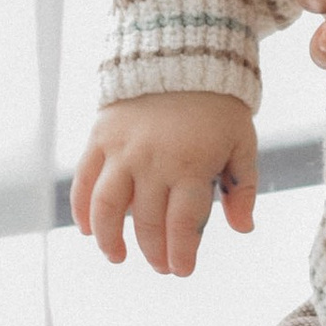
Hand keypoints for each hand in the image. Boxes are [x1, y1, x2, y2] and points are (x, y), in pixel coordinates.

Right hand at [73, 94, 257, 277]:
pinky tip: (89, 230)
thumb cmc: (218, 107)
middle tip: (162, 266)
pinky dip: (81, 209)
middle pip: (148, 221)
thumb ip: (243, 187)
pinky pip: (84, 180)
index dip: (182, 252)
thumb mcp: (243, 143)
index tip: (182, 269)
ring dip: (111, 239)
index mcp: (192, 164)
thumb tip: (243, 228)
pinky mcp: (100, 138)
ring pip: (108, 207)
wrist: (181, 56)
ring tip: (118, 256)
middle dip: (155, 252)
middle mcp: (153, 161)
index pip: (183, 223)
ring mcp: (122, 151)